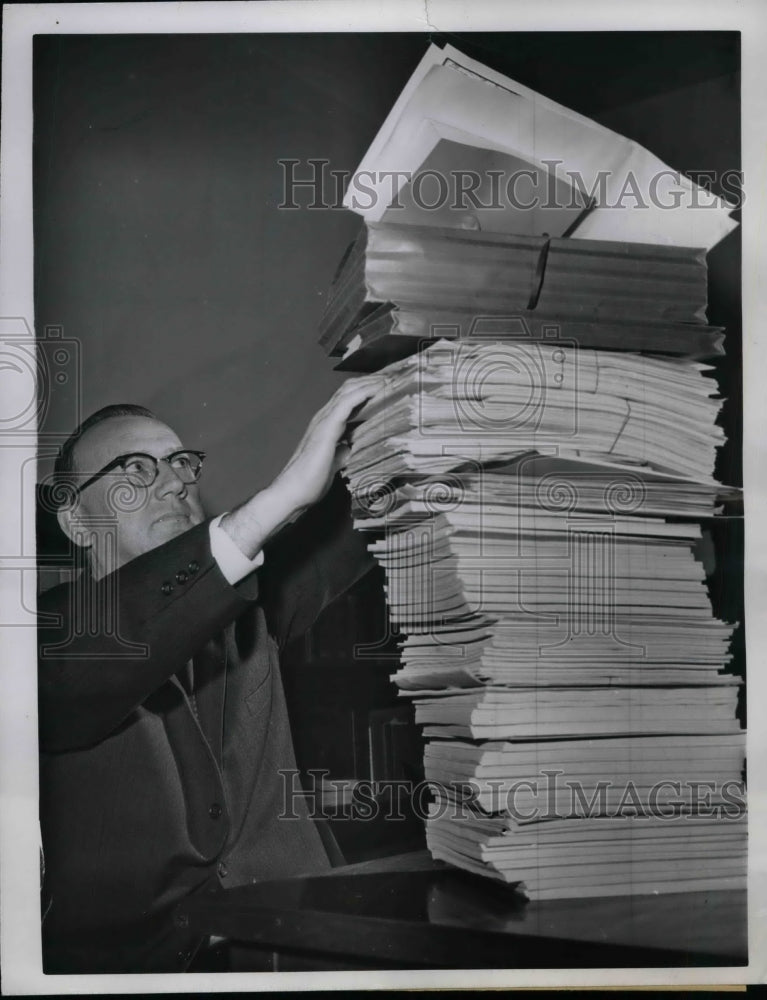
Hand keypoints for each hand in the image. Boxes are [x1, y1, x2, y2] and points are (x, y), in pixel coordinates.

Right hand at [272, 374, 384, 514]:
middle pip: (351, 388)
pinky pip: (347, 402)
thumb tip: (353, 448)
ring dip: (372, 381)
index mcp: (327, 424)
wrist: (294, 491)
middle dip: (373, 380)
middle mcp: (324, 417)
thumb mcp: (335, 462)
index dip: (368, 388)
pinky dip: (364, 392)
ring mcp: (324, 420)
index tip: (389, 386)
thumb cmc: (310, 481)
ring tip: (392, 378)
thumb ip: (343, 451)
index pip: (349, 397)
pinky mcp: (326, 427)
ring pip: (349, 390)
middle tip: (396, 376)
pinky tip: (379, 389)